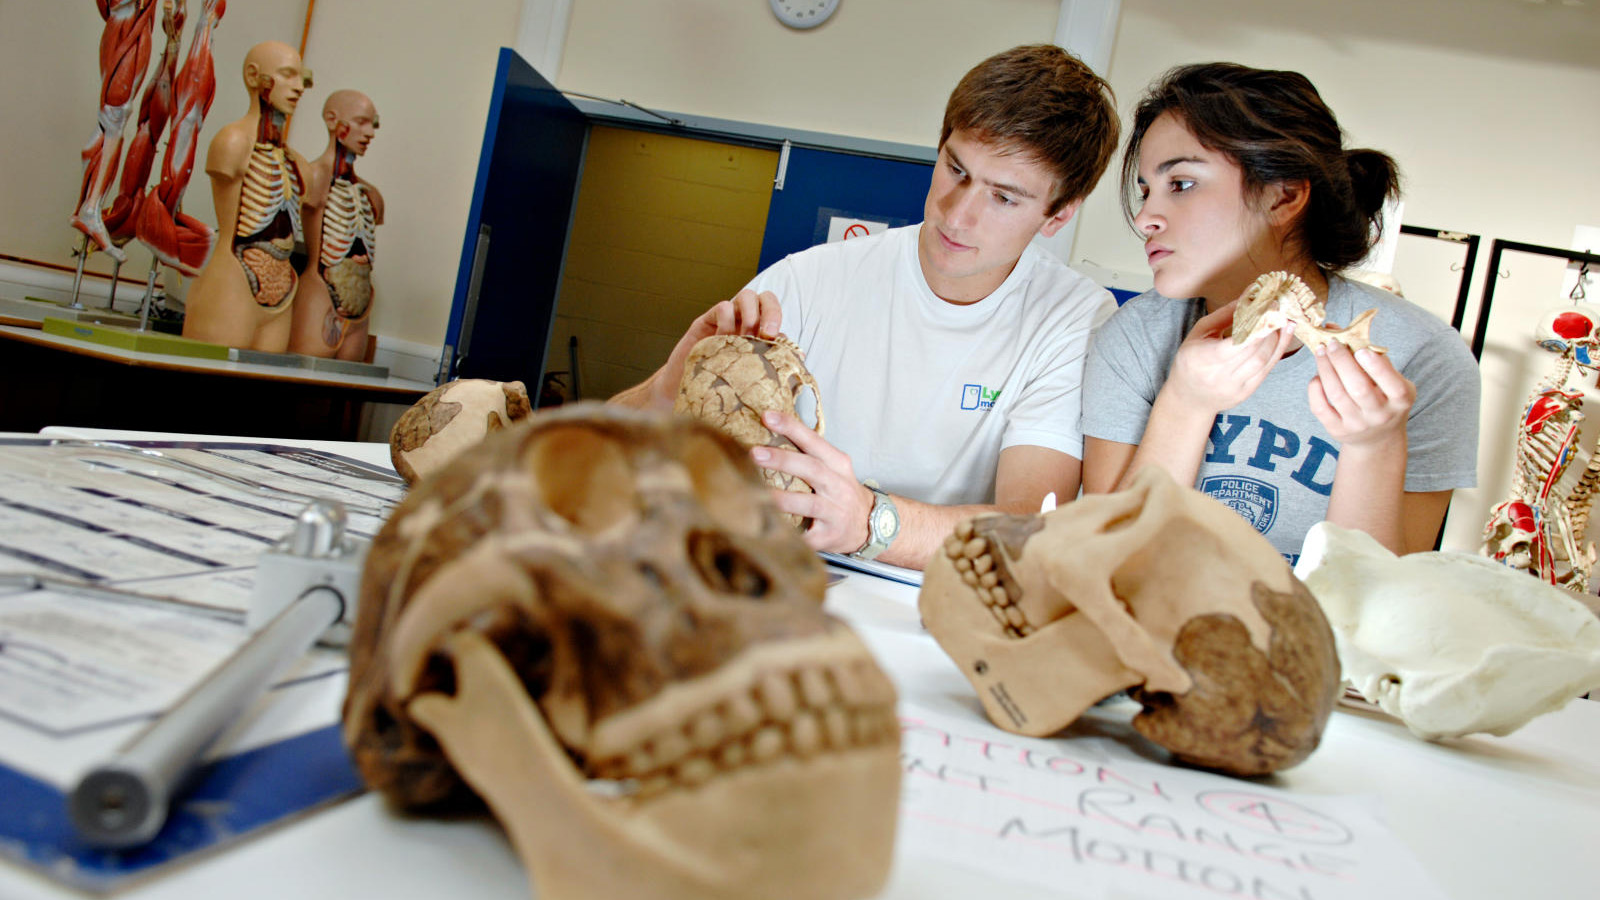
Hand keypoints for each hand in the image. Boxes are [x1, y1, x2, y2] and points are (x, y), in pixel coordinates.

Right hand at [650, 289, 782, 407]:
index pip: (775, 314)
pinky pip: (723, 307)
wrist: (686, 395)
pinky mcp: (706, 322)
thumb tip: (799, 355)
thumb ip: (773, 363)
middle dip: (771, 311)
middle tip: (766, 333)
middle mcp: (744, 322)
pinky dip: (726, 321)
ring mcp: (726, 320)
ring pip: (745, 296)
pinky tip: (722, 341)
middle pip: (765, 297)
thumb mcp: (751, 378)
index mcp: (758, 333)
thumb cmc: (721, 388)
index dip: (779, 321)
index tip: (775, 342)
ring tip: (744, 338)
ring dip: (750, 315)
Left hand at [750, 410, 872, 553]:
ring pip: (810, 503)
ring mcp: (836, 512)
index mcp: (837, 464)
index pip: (813, 441)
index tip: (767, 416)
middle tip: (754, 452)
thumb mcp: (833, 467)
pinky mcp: (830, 536)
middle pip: (811, 469)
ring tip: (757, 493)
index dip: (791, 428)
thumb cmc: (841, 491)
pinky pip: (808, 536)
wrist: (871, 524)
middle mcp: (838, 486)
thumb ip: (808, 453)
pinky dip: (791, 535)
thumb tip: (769, 429)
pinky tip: (768, 531)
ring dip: (783, 498)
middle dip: (782, 460)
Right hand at [1166, 300, 1295, 413]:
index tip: (1269, 307)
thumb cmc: (1192, 359)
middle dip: (1270, 328)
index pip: (1235, 343)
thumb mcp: (1200, 332)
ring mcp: (1233, 387)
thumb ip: (1225, 314)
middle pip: (1254, 351)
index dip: (1256, 326)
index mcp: (1202, 358)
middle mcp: (1218, 376)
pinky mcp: (1245, 393)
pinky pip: (1267, 370)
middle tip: (1279, 309)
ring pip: (1263, 361)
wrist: (1189, 396)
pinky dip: (1278, 350)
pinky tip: (1283, 335)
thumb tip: (1250, 294)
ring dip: (1276, 339)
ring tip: (1282, 321)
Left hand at [1308, 342, 1414, 447]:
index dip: (1376, 366)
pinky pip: (1320, 408)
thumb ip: (1372, 356)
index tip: (1360, 350)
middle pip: (1358, 388)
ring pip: (1337, 394)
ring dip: (1325, 369)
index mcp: (1401, 399)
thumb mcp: (1391, 380)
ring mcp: (1358, 425)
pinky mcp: (1338, 430)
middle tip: (1331, 343)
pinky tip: (1318, 375)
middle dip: (1342, 361)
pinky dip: (1316, 388)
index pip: (1391, 383)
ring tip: (1320, 352)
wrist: (1378, 438)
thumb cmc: (1385, 398)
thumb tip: (1336, 328)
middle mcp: (1380, 415)